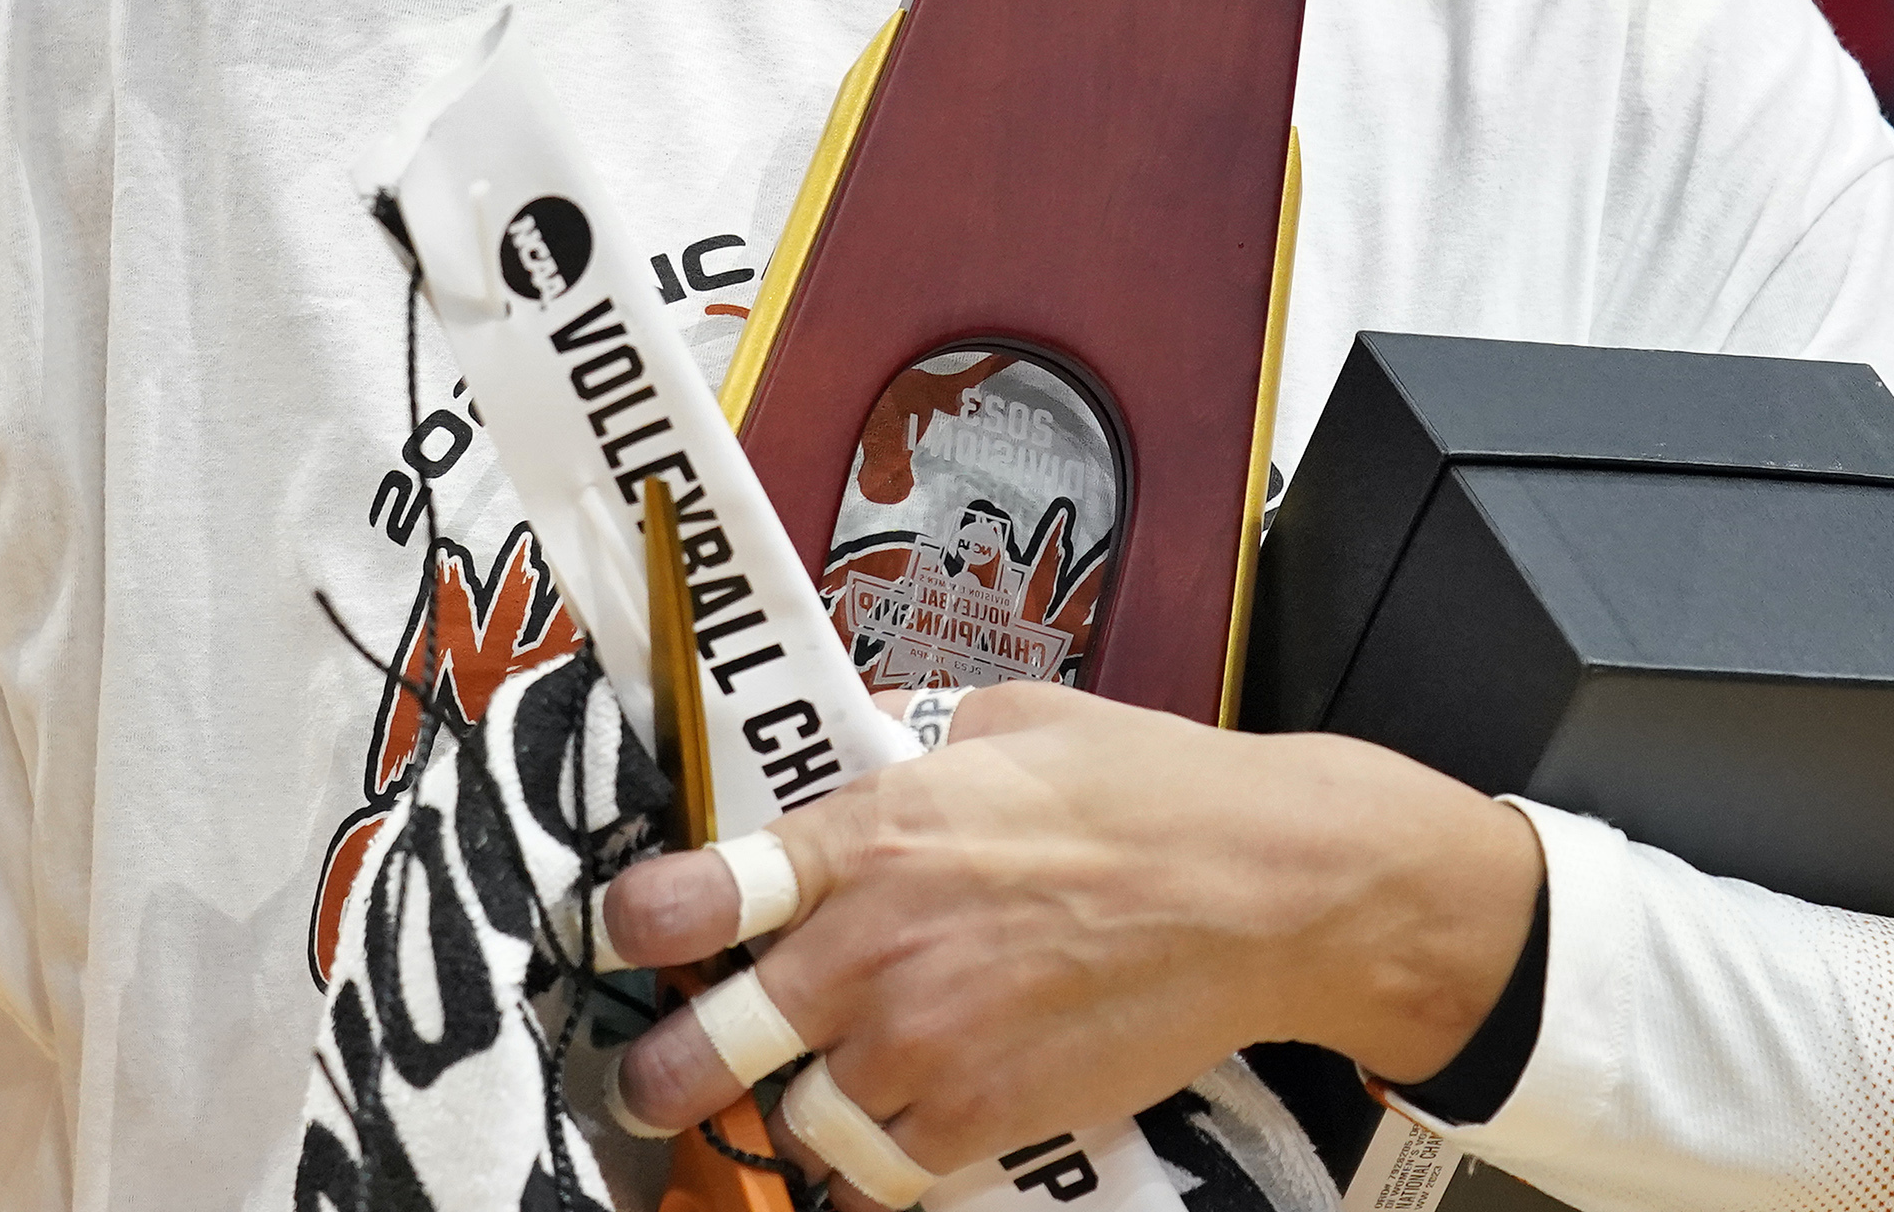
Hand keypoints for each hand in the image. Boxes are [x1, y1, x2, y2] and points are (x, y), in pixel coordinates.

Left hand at [601, 684, 1539, 1201]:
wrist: (1267, 890)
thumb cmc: (1149, 789)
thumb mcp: (1008, 727)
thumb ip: (908, 757)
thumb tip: (858, 761)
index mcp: (866, 833)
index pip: (689, 895)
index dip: (636, 923)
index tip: (627, 935)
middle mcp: (871, 946)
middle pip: (701, 1045)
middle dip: (659, 1072)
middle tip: (650, 1078)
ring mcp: (923, 1045)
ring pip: (794, 1123)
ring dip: (795, 1114)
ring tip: (806, 1101)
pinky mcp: (986, 1120)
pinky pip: (882, 1176)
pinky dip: (876, 1167)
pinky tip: (890, 1137)